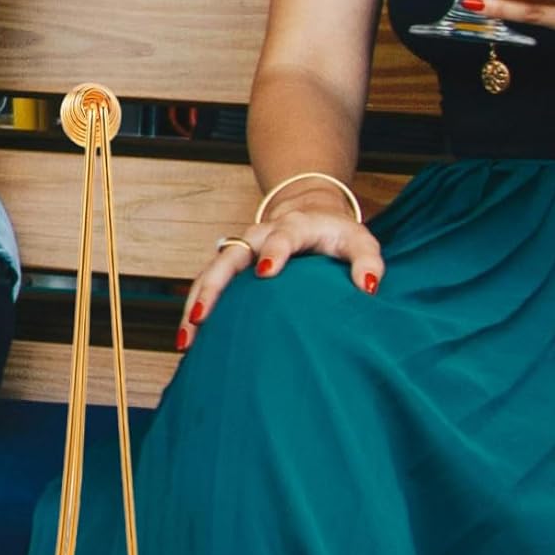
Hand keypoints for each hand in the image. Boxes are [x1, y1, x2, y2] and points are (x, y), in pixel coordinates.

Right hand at [176, 186, 383, 351]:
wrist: (309, 212)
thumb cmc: (336, 234)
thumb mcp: (359, 242)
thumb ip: (367, 262)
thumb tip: (368, 288)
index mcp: (293, 227)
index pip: (281, 236)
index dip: (273, 251)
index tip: (265, 272)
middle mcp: (258, 236)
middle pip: (229, 257)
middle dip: (214, 286)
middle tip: (202, 316)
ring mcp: (239, 251)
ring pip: (209, 274)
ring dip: (195, 305)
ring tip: (186, 341)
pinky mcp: (228, 267)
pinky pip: (204, 286)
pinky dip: (194, 311)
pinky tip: (188, 342)